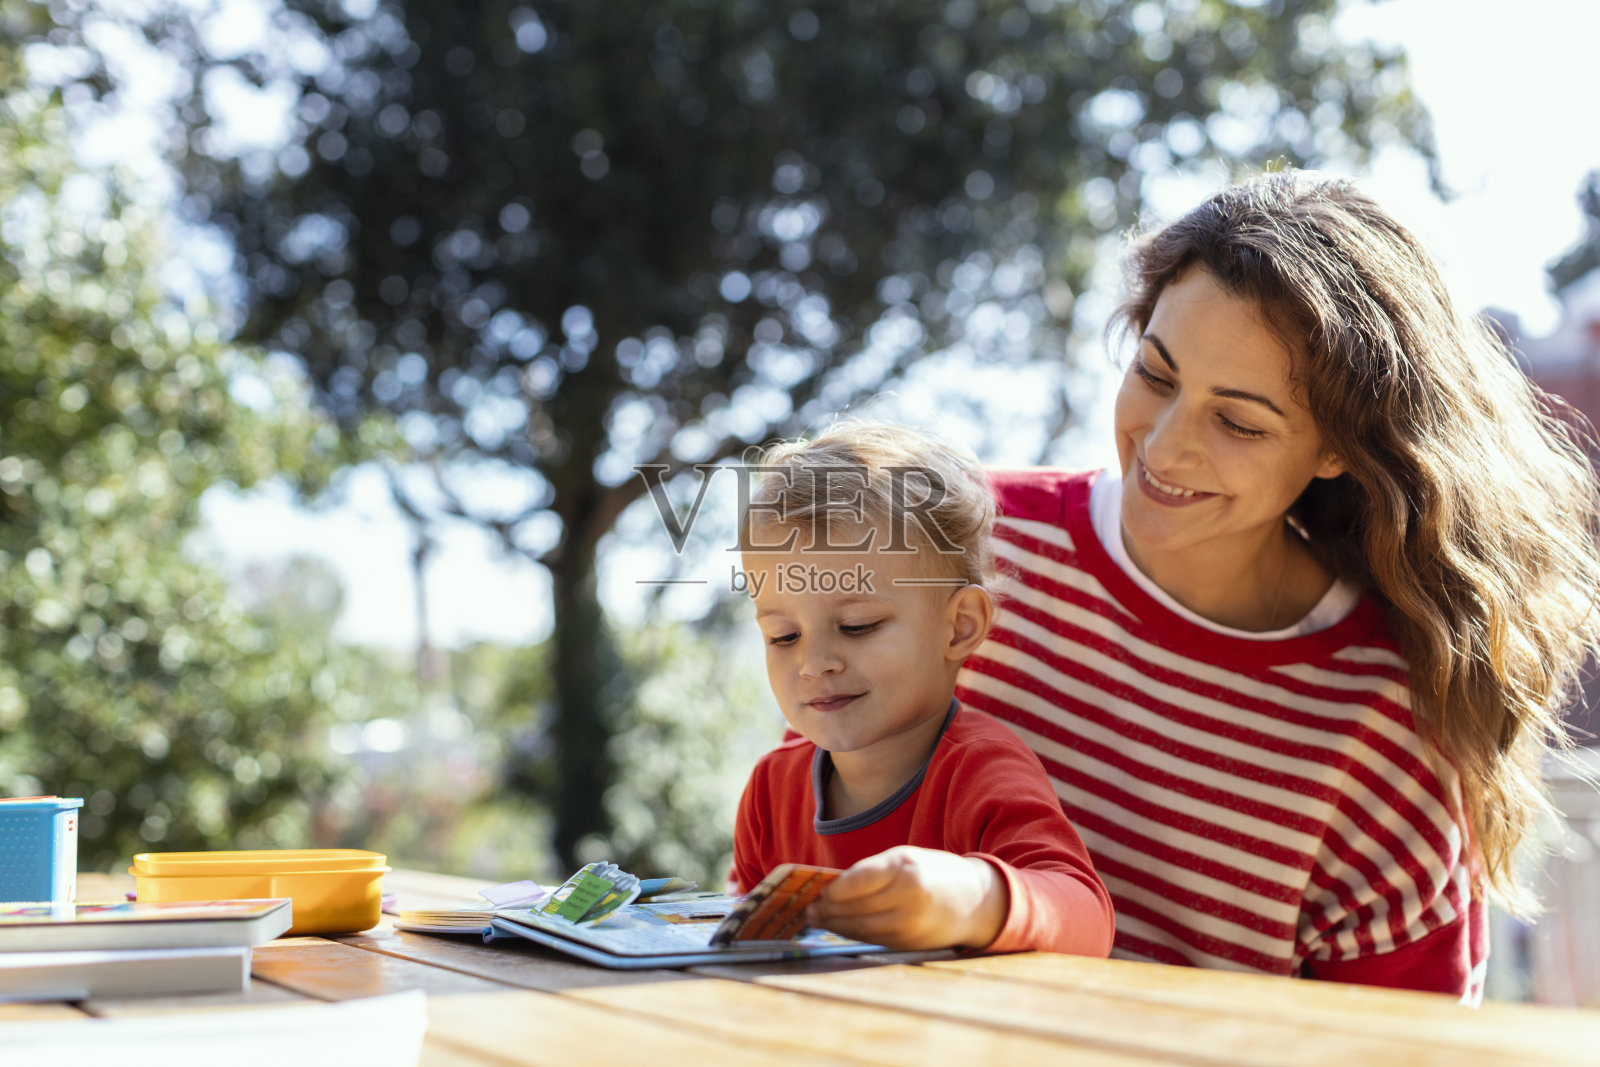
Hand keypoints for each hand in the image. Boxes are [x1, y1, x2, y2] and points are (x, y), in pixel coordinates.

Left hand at [805, 846, 1007, 950]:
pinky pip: (874, 939)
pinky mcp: (910, 944)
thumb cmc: (934, 873)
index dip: (833, 890)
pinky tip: (841, 928)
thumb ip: (872, 871)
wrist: (975, 902)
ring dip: (836, 925)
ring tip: (817, 920)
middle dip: (828, 910)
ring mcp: (910, 925)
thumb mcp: (906, 858)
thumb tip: (833, 889)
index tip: (818, 891)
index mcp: (905, 869)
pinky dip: (854, 934)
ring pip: (861, 928)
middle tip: (808, 910)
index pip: (857, 881)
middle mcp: (907, 898)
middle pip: (856, 908)